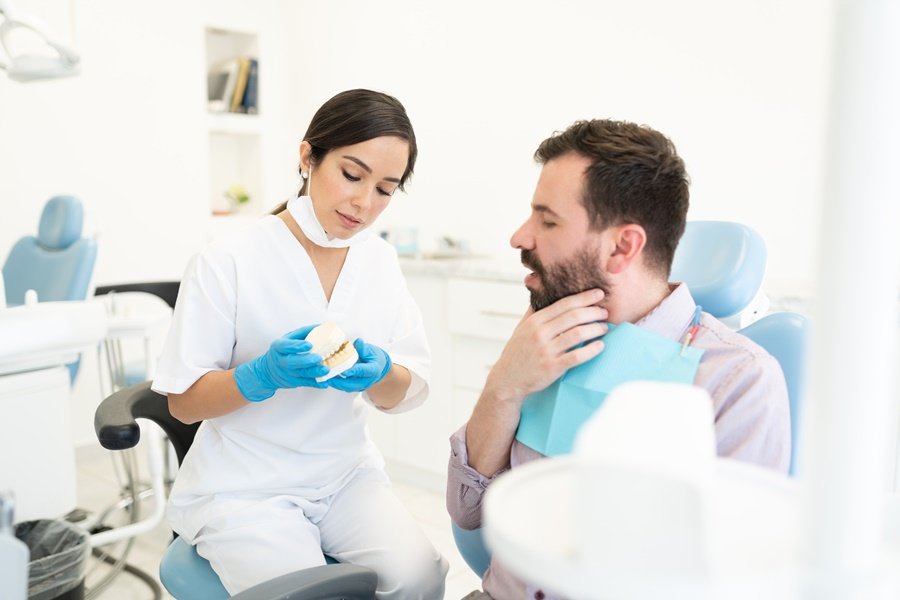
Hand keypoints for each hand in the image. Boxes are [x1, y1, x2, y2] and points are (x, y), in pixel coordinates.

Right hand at [234, 325, 329, 401]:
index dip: (297, 346)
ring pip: (301, 374)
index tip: (309, 344)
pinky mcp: (295, 382)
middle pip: (292, 362)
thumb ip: (304, 332)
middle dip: (306, 360)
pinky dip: (317, 383)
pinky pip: (307, 383)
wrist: (269, 371)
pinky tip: (325, 383)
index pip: (285, 346)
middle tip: (318, 358)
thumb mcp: (289, 338)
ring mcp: (288, 373)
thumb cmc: (284, 350)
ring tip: (326, 370)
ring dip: (314, 372)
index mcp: (279, 347)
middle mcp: (282, 361)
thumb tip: (323, 326)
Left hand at [327, 338, 391, 392]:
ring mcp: (360, 386)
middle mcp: (366, 381)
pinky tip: (326, 377)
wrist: (379, 367)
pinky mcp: (354, 387)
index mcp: (373, 370)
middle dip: (338, 381)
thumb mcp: (371, 350)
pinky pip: (344, 387)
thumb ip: (363, 348)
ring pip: (346, 387)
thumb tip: (358, 341)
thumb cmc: (374, 357)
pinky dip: (335, 383)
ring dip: (334, 383)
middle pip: (351, 384)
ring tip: (323, 377)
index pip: (362, 371)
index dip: (352, 371)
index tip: (343, 370)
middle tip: (326, 376)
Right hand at [485, 289, 608, 404]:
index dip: (584, 297)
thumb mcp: (521, 328)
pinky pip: (577, 356)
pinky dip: (592, 350)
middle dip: (594, 312)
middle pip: (574, 316)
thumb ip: (534, 312)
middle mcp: (540, 333)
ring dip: (596, 329)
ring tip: (604, 328)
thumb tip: (543, 293)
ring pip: (578, 334)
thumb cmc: (517, 353)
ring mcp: (546, 350)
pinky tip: (601, 346)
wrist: (507, 380)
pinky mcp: (552, 367)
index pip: (564, 304)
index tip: (599, 293)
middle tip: (605, 313)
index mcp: (534, 321)